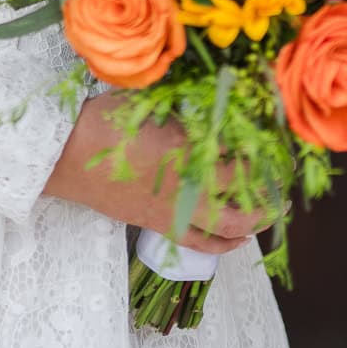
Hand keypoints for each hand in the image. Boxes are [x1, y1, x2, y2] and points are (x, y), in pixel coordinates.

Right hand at [41, 95, 275, 249]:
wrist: (62, 156)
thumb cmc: (103, 121)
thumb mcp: (148, 102)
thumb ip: (184, 108)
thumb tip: (215, 103)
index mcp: (187, 157)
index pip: (243, 166)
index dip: (266, 160)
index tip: (279, 147)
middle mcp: (186, 192)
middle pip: (244, 208)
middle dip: (270, 199)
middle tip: (284, 185)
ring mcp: (172, 213)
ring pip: (225, 232)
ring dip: (252, 224)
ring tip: (269, 213)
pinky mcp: (155, 225)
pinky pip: (198, 243)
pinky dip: (221, 244)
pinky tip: (233, 239)